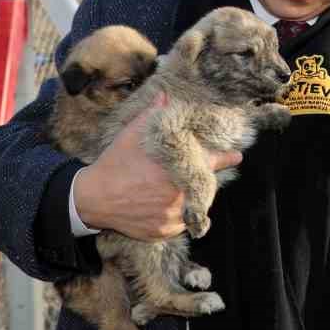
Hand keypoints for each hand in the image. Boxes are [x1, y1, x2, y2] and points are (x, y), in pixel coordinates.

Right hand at [72, 100, 241, 240]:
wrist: (93, 197)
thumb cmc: (115, 163)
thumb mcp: (132, 134)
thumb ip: (153, 115)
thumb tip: (165, 97)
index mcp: (175, 168)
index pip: (211, 162)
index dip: (225, 159)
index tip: (237, 157)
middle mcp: (178, 193)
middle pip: (201, 186)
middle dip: (197, 179)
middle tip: (182, 175)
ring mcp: (172, 215)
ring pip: (192, 206)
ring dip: (186, 197)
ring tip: (166, 190)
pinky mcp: (164, 231)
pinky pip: (180, 223)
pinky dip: (176, 215)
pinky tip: (160, 205)